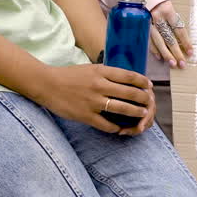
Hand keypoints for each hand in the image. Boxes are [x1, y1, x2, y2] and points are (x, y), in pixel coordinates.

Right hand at [33, 64, 155, 135]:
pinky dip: (115, 127)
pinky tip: (119, 128)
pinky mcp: (85, 115)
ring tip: (142, 114)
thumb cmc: (69, 75)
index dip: (142, 81)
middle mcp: (99, 85)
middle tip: (149, 101)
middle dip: (143, 98)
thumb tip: (124, 78)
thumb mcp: (90, 68)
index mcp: (101, 71)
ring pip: (121, 108)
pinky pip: (105, 124)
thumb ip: (105, 73)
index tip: (149, 85)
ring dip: (135, 112)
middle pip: (129, 93)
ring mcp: (93, 101)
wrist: (47, 84)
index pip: (128, 76)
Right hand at [149, 0, 193, 68]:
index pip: (179, 29)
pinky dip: (154, 49)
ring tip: (173, 64)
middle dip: (176, 52)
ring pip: (159, 41)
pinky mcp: (143, 27)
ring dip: (166, 54)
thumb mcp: (170, 6)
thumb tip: (183, 39)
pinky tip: (160, 57)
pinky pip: (149, 40)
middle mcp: (158, 18)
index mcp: (168, 11)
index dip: (185, 42)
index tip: (191, 52)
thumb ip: (175, 21)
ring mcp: (149, 23)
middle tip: (182, 64)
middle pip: (169, 38)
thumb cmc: (161, 1)